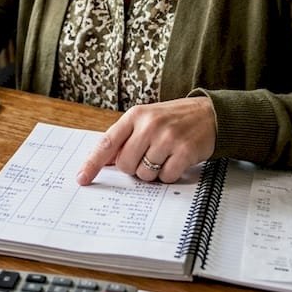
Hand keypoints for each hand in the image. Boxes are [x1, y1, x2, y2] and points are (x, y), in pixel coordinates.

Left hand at [76, 97, 216, 184]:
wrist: (209, 114)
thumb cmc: (173, 119)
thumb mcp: (146, 119)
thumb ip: (125, 138)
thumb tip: (105, 162)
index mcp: (135, 115)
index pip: (107, 142)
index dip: (92, 163)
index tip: (82, 178)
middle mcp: (150, 125)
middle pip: (126, 164)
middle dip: (134, 167)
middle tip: (148, 156)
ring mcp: (168, 138)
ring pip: (145, 174)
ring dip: (153, 172)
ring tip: (165, 155)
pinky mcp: (184, 151)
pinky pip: (165, 177)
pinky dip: (169, 174)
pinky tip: (176, 160)